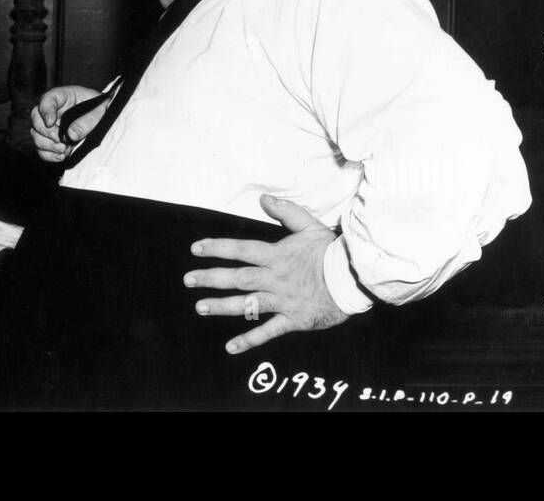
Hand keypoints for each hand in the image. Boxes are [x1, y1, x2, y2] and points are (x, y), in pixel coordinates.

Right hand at [30, 85, 107, 162]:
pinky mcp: (51, 141)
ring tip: (63, 149)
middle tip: (59, 139)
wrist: (103, 119)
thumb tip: (70, 135)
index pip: (47, 99)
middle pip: (35, 118)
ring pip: (35, 135)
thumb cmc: (100, 109)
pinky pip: (41, 149)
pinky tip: (62, 156)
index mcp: (62, 97)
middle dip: (46, 132)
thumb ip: (86, 122)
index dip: (45, 111)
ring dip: (47, 145)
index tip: (51, 122)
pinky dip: (49, 155)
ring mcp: (49, 126)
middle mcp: (52, 111)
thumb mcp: (99, 112)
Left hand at [184, 193, 350, 353]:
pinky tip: (230, 346)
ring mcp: (283, 301)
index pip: (241, 250)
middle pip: (238, 278)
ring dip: (222, 306)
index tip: (196, 249)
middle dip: (210, 278)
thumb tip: (263, 198)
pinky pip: (268, 331)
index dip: (217, 248)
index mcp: (277, 256)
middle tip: (187, 280)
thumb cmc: (332, 251)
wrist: (355, 279)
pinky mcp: (293, 320)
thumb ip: (286, 212)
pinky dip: (249, 339)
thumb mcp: (310, 226)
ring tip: (200, 307)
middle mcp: (276, 279)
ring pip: (247, 304)